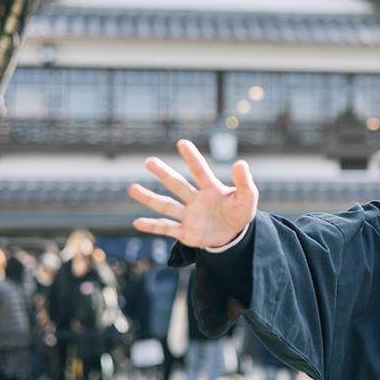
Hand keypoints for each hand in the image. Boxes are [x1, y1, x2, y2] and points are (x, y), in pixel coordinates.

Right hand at [128, 139, 258, 248]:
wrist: (234, 237)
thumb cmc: (240, 213)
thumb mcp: (248, 198)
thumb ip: (244, 182)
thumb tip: (241, 163)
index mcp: (211, 189)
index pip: (200, 171)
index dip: (192, 157)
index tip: (182, 143)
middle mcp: (196, 200)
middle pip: (178, 185)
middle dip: (164, 174)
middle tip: (149, 161)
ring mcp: (189, 216)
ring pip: (166, 205)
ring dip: (149, 198)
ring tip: (132, 188)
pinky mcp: (186, 233)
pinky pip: (166, 228)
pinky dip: (152, 227)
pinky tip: (137, 222)